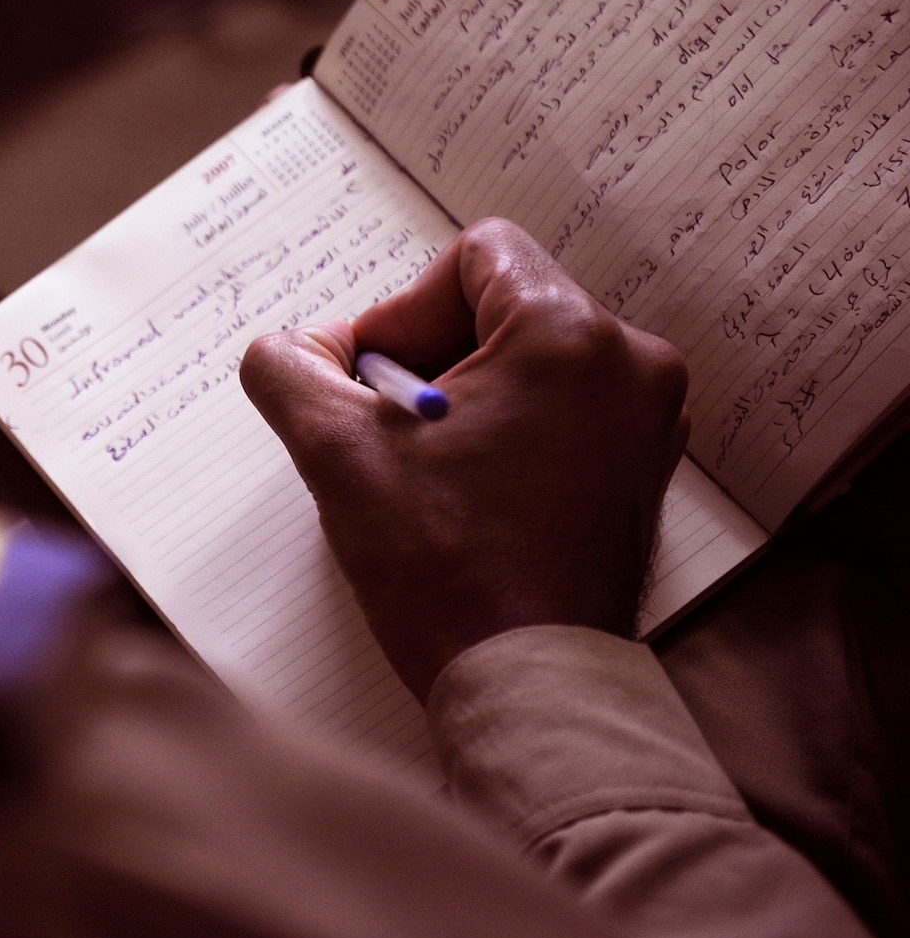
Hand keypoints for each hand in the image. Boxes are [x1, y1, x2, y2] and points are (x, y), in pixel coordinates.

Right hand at [239, 219, 688, 700]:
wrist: (529, 682)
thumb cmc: (446, 569)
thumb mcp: (334, 451)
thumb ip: (289, 368)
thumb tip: (295, 350)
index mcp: (569, 336)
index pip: (476, 255)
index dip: (406, 311)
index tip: (379, 385)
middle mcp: (630, 364)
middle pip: (503, 305)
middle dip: (430, 356)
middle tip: (392, 430)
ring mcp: (648, 420)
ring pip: (529, 359)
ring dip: (465, 396)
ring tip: (429, 469)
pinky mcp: (643, 467)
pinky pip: (561, 407)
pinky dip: (507, 431)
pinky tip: (469, 493)